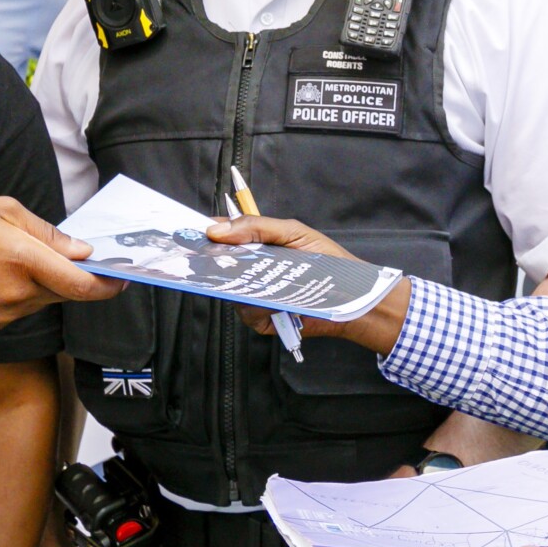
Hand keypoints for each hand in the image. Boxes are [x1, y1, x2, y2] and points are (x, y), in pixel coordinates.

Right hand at [0, 198, 120, 329]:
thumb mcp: (2, 210)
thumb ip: (47, 232)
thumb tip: (80, 251)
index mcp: (22, 259)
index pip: (82, 284)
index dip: (109, 284)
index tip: (124, 277)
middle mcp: (16, 293)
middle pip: (69, 294)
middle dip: (82, 279)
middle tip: (85, 261)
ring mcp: (3, 313)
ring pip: (47, 301)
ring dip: (51, 284)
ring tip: (23, 258)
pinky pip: (25, 308)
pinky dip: (28, 292)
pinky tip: (4, 273)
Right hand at [205, 216, 409, 353]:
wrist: (352, 297)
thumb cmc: (328, 262)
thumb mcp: (293, 233)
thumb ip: (256, 227)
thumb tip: (217, 230)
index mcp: (258, 246)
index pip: (225, 236)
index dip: (208, 234)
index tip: (194, 231)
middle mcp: (252, 271)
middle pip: (220, 266)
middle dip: (215, 261)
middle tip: (213, 256)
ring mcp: (255, 295)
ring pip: (231, 290)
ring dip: (245, 284)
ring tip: (268, 279)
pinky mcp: (262, 319)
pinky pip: (247, 312)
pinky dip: (260, 306)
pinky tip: (279, 301)